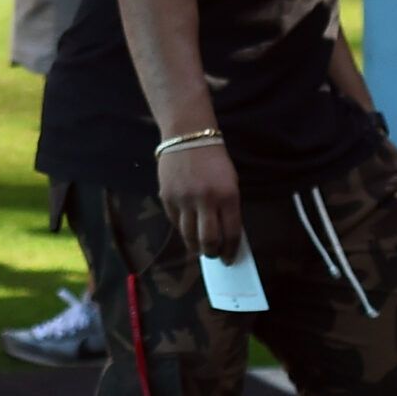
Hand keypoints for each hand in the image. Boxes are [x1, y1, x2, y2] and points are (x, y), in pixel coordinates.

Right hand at [158, 139, 242, 258]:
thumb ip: (228, 208)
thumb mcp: (230, 184)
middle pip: (208, 239)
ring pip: (188, 234)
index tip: (229, 258)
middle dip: (212, 252)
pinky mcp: (166, 196)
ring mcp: (183, 199)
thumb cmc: (214, 161)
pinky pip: (174, 221)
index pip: (230, 233)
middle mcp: (205, 200)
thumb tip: (225, 234)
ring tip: (199, 249)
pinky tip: (187, 230)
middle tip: (214, 256)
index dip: (230, 250)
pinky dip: (182, 229)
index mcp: (227, 196)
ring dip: (195, 246)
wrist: (187, 137)